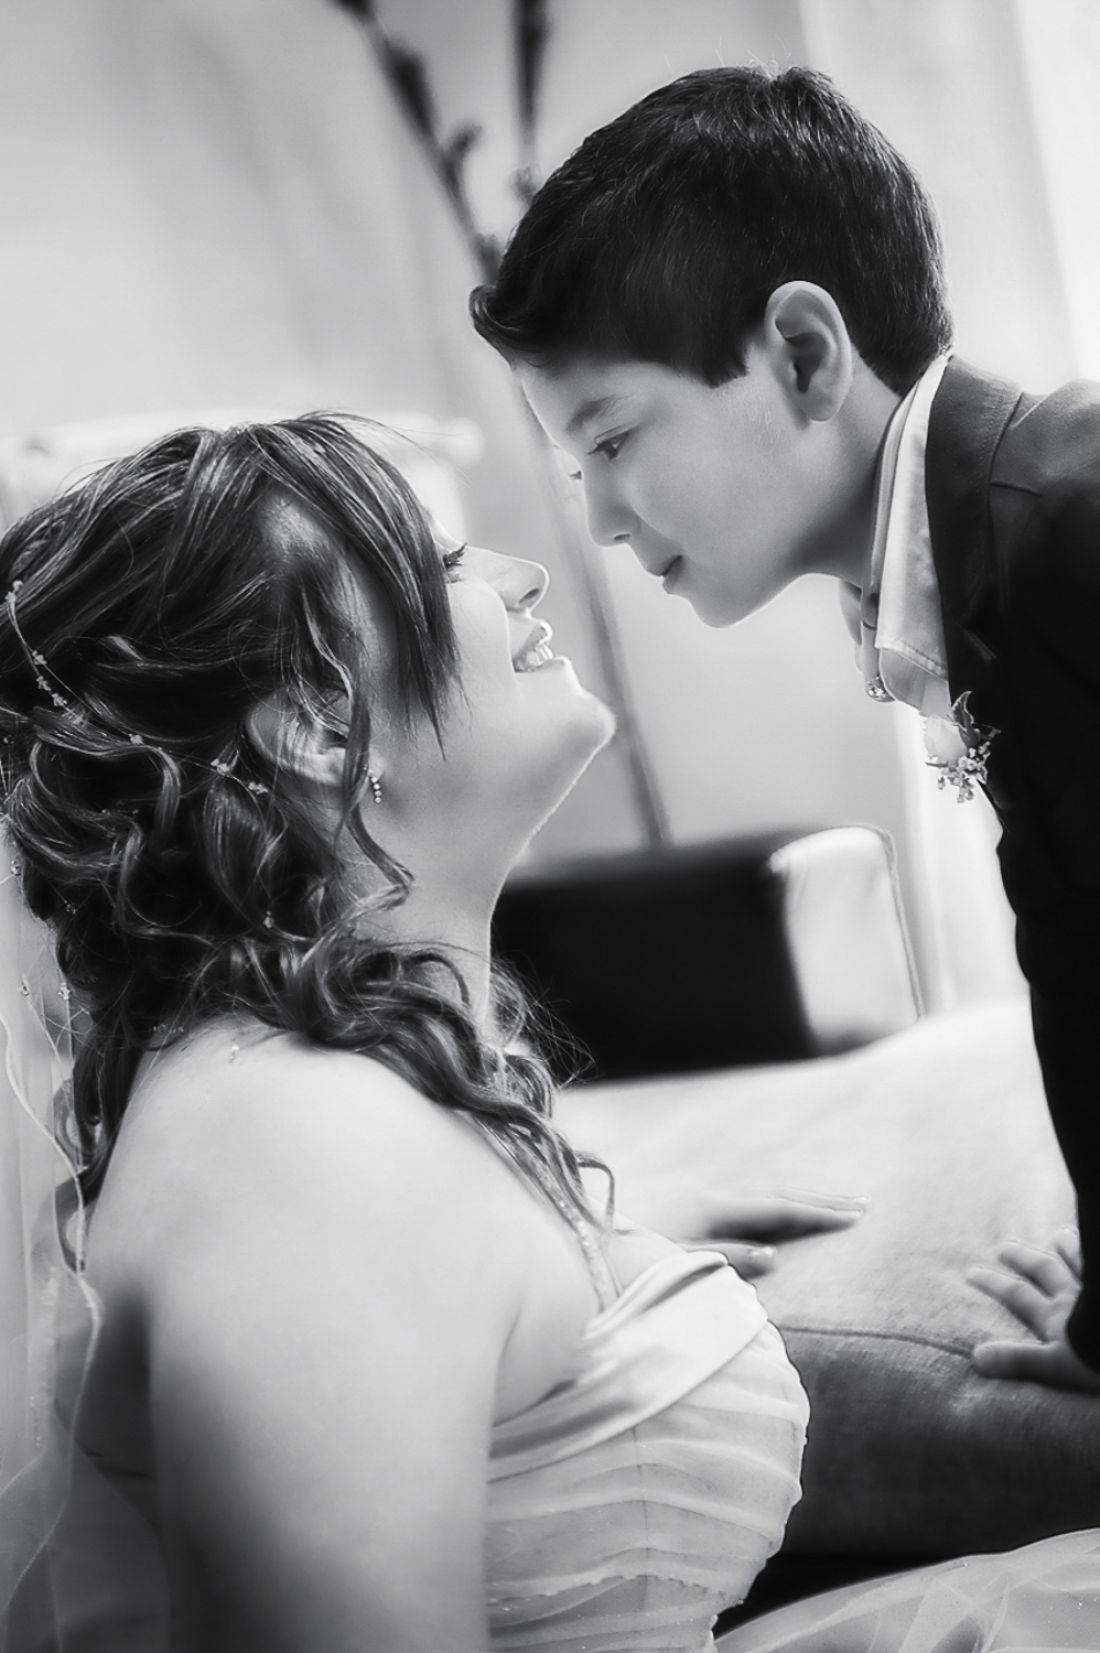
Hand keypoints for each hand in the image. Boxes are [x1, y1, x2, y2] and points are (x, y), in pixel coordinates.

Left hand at [618, 1180, 867, 1277]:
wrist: (583, 1237)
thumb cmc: (630, 1261)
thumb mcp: (680, 1264)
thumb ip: (728, 1260)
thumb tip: (776, 1255)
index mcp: (712, 1208)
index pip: (778, 1209)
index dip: (818, 1214)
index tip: (856, 1218)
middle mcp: (710, 1197)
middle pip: (776, 1195)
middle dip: (819, 1200)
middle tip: (862, 1204)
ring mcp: (700, 1200)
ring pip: (761, 1196)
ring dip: (799, 1199)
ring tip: (832, 1205)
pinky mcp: (689, 1209)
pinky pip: (745, 1204)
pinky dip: (773, 1205)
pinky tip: (779, 1215)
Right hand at [968, 1227, 1099, 1391]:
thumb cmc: (1098, 1360)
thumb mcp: (1057, 1366)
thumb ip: (1020, 1360)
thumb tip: (976, 1357)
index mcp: (1056, 1316)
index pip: (1018, 1295)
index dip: (993, 1283)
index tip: (970, 1272)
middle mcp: (1074, 1296)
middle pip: (1044, 1270)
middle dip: (1020, 1258)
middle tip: (1002, 1247)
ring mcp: (1095, 1288)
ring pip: (1079, 1261)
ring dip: (1065, 1248)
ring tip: (1056, 1236)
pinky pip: (1098, 1262)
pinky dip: (1092, 1251)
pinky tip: (1092, 1241)